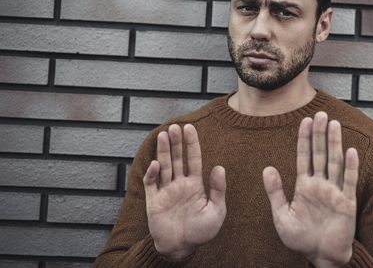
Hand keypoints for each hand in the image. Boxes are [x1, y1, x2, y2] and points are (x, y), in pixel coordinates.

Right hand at [143, 124, 226, 260]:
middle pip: (177, 159)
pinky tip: (156, 164)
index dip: (191, 143)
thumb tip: (219, 167)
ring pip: (164, 166)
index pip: (193, 159)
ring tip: (163, 134)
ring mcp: (166, 191)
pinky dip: (151, 174)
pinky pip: (151, 184)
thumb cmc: (201, 231)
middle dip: (176, 142)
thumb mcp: (216, 211)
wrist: (181, 248)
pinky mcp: (153, 201)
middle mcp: (179, 184)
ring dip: (163, 151)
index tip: (189, 127)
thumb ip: (218, 190)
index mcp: (195, 184)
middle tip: (174, 126)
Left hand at [263, 112, 358, 267]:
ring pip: (335, 162)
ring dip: (335, 143)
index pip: (304, 156)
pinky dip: (350, 167)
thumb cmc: (301, 238)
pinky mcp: (347, 203)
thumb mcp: (281, 215)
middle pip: (320, 154)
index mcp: (304, 185)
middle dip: (320, 134)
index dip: (304, 138)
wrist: (319, 256)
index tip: (305, 120)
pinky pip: (349, 182)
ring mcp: (335, 192)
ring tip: (334, 124)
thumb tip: (267, 168)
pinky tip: (350, 151)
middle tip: (321, 114)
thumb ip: (275, 192)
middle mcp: (320, 184)